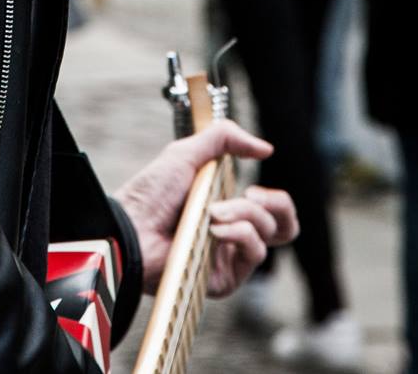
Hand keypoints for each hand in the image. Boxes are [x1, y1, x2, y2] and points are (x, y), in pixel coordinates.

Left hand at [113, 121, 298, 297]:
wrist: (131, 226)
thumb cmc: (151, 194)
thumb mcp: (186, 153)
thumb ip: (225, 138)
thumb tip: (266, 148)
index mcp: (228, 210)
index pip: (273, 212)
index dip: (275, 199)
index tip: (251, 184)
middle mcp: (233, 237)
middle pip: (286, 228)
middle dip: (279, 205)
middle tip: (252, 195)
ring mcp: (229, 259)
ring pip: (268, 234)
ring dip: (244, 213)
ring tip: (213, 211)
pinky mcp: (225, 279)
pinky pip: (253, 253)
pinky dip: (238, 233)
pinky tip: (213, 228)